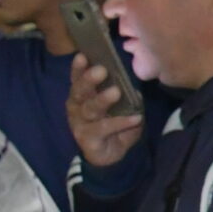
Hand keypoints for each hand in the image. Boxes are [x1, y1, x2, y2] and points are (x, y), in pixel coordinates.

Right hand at [68, 53, 144, 167]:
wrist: (108, 156)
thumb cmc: (112, 125)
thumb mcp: (120, 107)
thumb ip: (125, 94)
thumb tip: (135, 87)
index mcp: (82, 95)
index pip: (77, 78)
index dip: (78, 68)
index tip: (83, 55)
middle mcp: (77, 107)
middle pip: (80, 91)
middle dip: (89, 79)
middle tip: (101, 70)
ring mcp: (80, 123)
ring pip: (90, 109)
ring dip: (102, 99)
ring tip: (116, 92)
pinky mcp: (87, 138)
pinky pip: (104, 128)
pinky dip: (120, 122)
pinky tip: (135, 118)